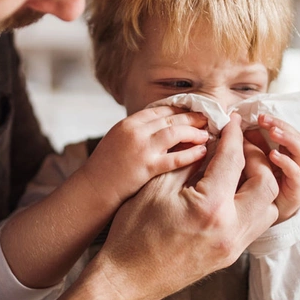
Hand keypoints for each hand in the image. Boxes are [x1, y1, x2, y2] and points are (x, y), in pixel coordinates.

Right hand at [83, 106, 208, 206]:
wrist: (91, 190)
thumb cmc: (105, 170)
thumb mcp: (118, 141)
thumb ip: (139, 133)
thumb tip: (163, 129)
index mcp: (128, 123)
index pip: (160, 109)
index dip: (180, 109)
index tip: (194, 112)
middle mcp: (134, 131)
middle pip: (171, 118)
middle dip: (192, 118)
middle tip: (208, 119)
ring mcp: (140, 148)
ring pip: (175, 132)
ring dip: (194, 132)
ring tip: (207, 135)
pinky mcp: (146, 167)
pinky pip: (174, 158)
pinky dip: (190, 154)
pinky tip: (202, 152)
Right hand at [94, 114, 278, 299]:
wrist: (128, 279)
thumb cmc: (133, 233)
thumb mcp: (156, 187)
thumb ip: (188, 162)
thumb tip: (208, 142)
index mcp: (210, 208)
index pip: (234, 161)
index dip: (233, 136)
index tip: (231, 121)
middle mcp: (230, 230)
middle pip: (266, 184)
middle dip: (256, 159)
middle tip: (238, 145)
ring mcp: (233, 247)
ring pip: (268, 207)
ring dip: (259, 184)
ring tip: (239, 168)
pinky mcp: (230, 256)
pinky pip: (255, 225)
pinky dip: (251, 203)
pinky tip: (232, 191)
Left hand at [255, 114, 299, 222]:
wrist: (257, 219)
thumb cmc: (252, 187)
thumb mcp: (249, 161)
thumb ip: (249, 145)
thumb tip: (239, 125)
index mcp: (287, 153)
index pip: (288, 131)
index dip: (277, 122)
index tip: (260, 116)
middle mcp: (297, 163)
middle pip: (298, 138)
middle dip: (283, 126)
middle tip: (265, 119)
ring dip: (288, 139)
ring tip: (273, 132)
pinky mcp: (297, 192)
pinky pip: (297, 175)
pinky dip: (287, 162)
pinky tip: (273, 155)